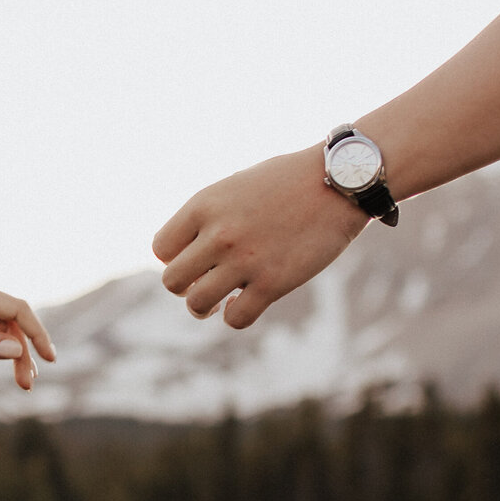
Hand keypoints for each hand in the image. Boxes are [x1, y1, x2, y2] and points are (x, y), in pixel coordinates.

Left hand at [152, 146, 369, 327]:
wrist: (338, 181)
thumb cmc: (285, 181)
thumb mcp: (234, 188)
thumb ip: (206, 218)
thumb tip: (187, 253)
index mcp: (204, 205)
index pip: (161, 248)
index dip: (174, 258)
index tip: (195, 257)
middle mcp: (219, 234)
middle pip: (172, 281)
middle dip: (185, 286)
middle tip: (204, 281)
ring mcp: (245, 260)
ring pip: (197, 305)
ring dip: (204, 307)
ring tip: (220, 299)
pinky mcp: (273, 283)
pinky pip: (236, 318)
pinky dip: (236, 315)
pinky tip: (246, 302)